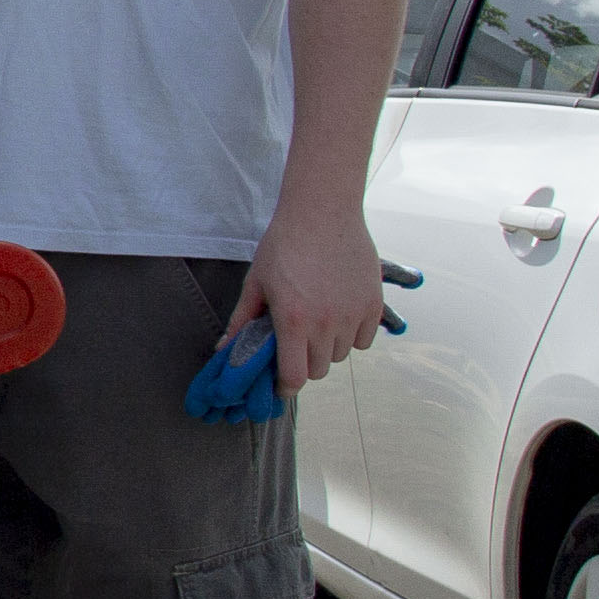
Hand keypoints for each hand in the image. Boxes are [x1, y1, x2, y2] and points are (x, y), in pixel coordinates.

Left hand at [240, 193, 391, 407]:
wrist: (322, 212)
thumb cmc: (283, 245)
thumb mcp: (256, 282)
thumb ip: (242, 321)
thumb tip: (224, 350)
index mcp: (292, 321)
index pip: (295, 377)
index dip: (286, 387)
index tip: (281, 384)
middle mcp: (325, 324)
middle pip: (319, 369)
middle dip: (305, 363)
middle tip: (296, 343)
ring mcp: (353, 315)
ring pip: (342, 354)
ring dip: (328, 347)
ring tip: (317, 321)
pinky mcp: (374, 305)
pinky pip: (364, 339)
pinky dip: (352, 335)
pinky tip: (339, 313)